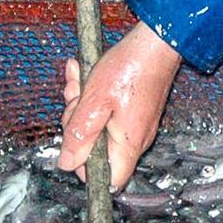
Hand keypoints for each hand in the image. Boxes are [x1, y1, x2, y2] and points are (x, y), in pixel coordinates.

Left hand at [57, 22, 180, 187]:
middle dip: (78, 125)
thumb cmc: (130, 69)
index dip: (86, 168)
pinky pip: (106, 111)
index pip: (109, 180)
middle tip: (76, 100)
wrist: (155, 42)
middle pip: (98, 150)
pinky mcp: (134, 109)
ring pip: (98, 127)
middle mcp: (135, 139)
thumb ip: (79, 135)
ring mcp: (135, 124)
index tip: (74, 142)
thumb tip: (66, 163)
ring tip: (78, 80)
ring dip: (81, 104)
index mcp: (128, 144)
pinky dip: (92, 96)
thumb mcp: (94, 101)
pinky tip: (83, 74)